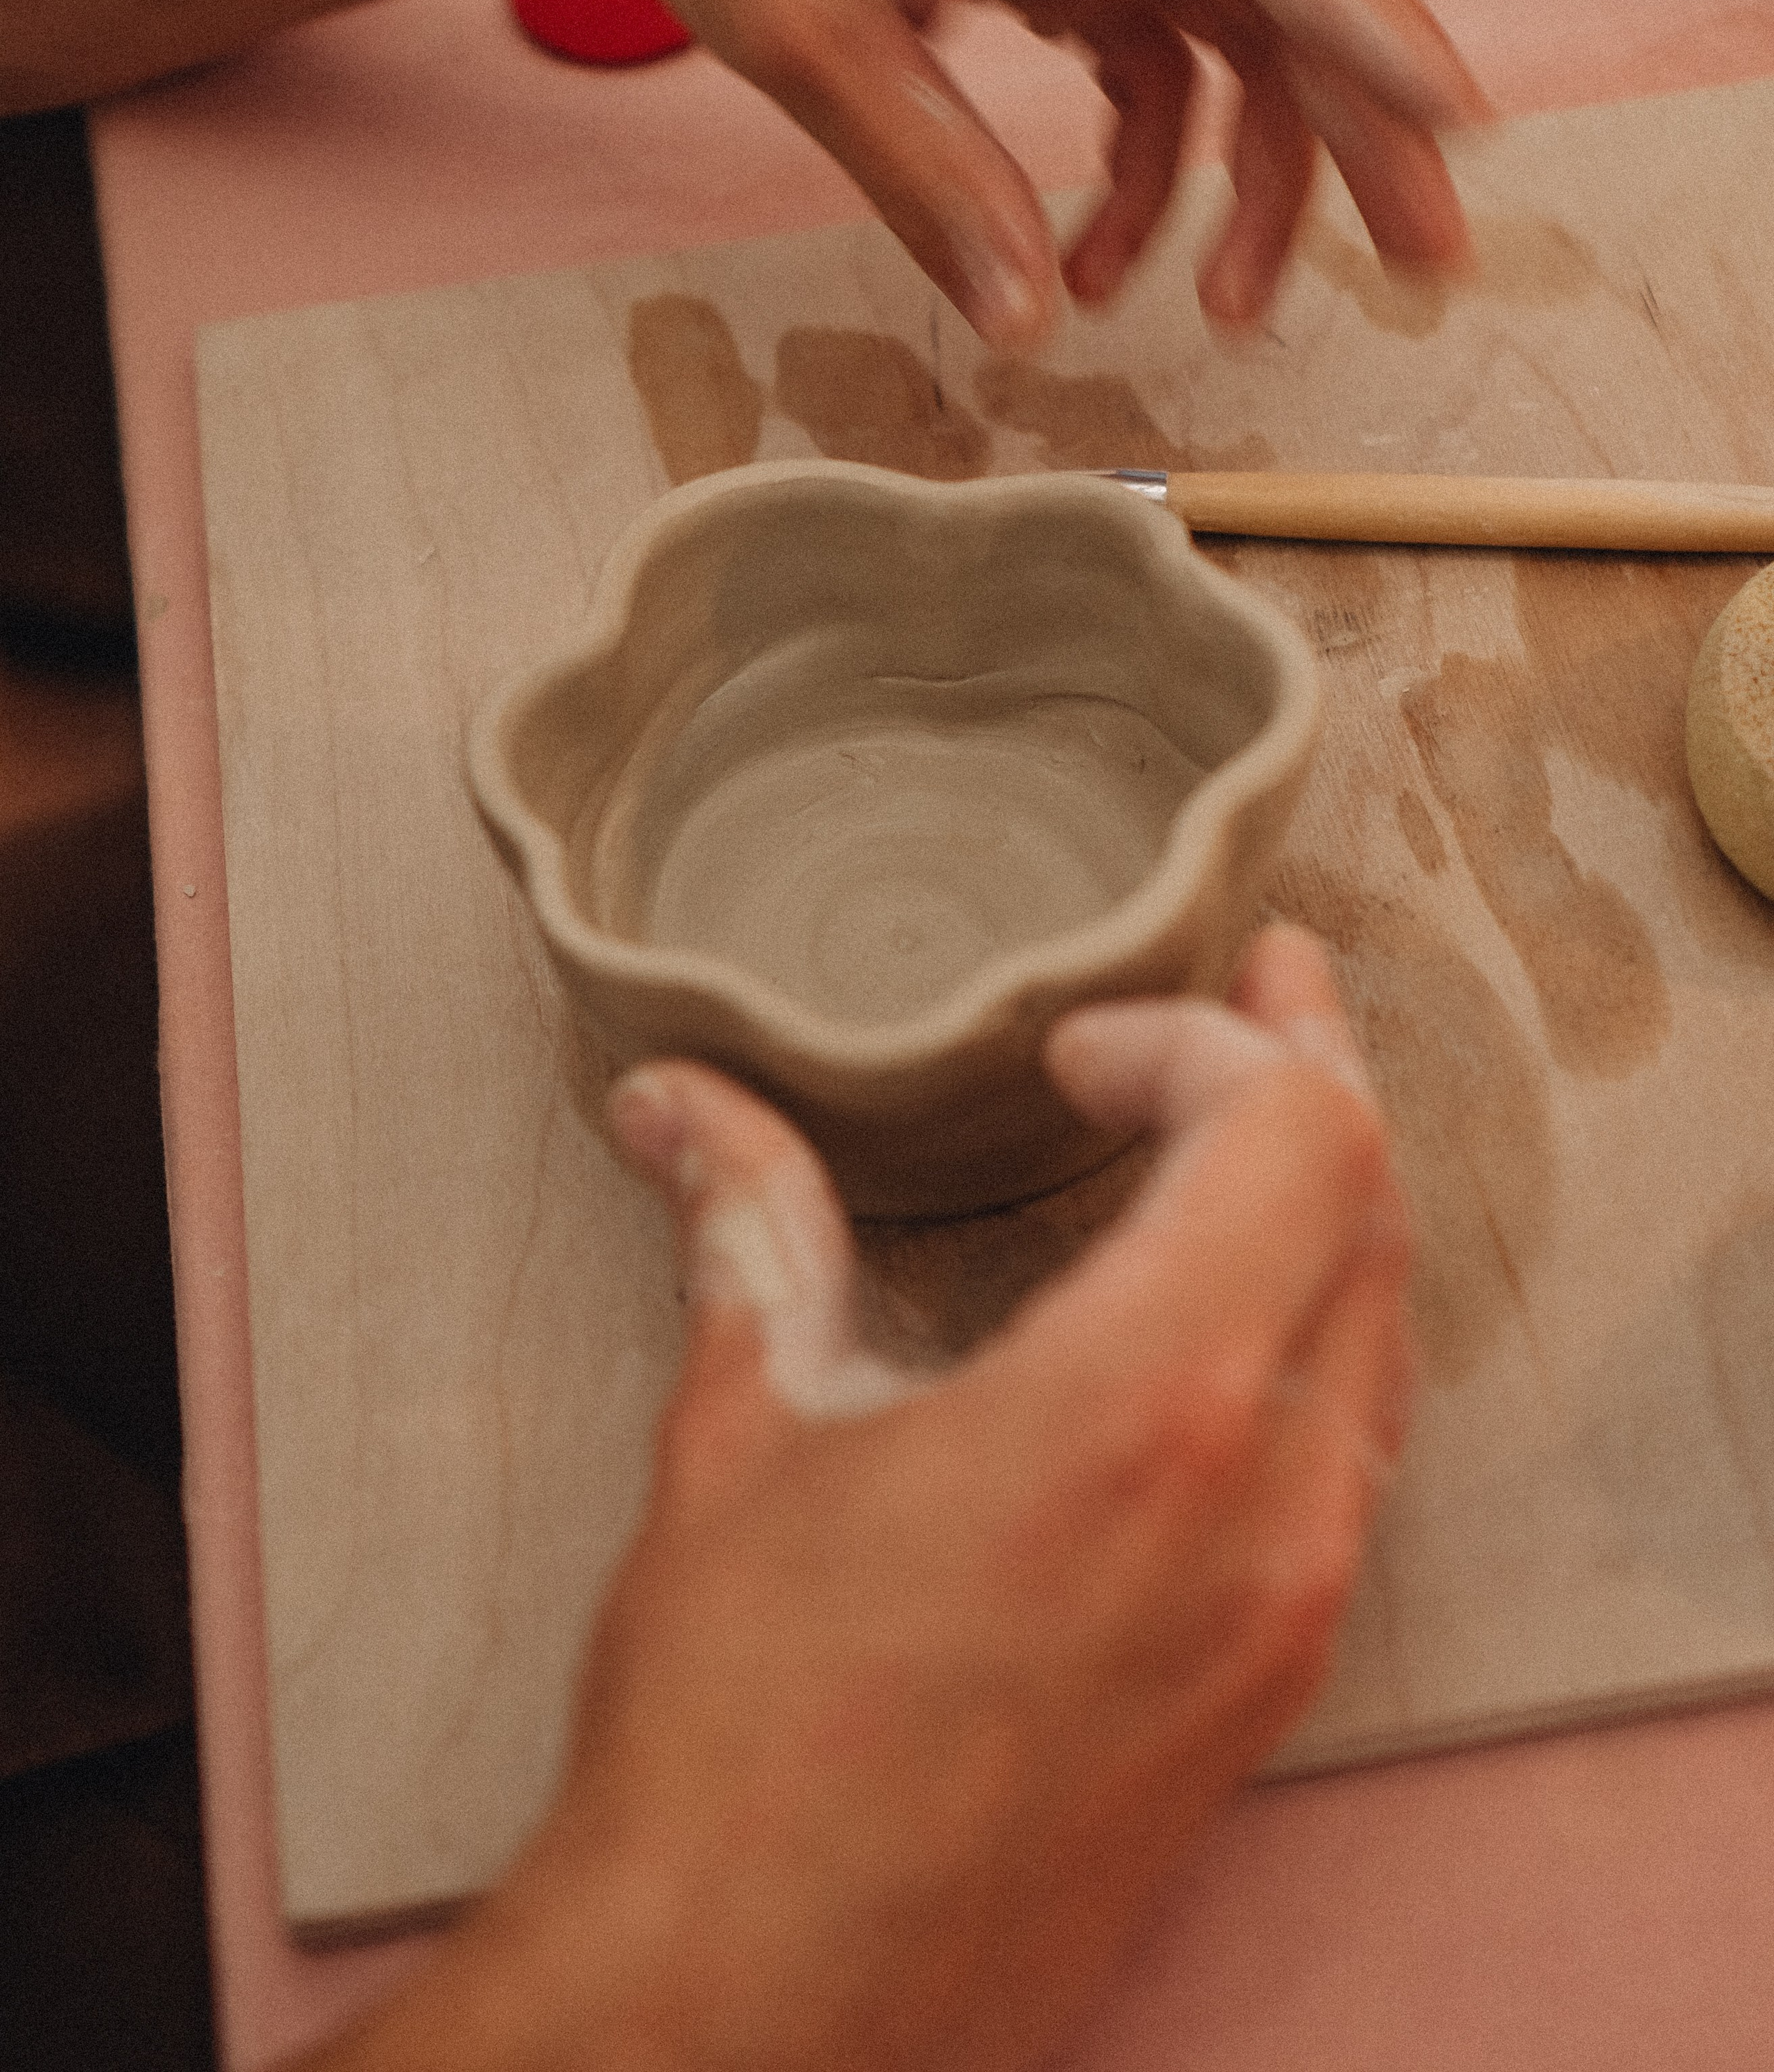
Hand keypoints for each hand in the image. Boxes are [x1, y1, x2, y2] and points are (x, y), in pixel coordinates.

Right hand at [333, 928, 1409, 2071]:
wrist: (761, 2001)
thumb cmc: (739, 1736)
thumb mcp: (743, 1439)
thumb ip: (748, 1229)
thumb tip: (680, 1106)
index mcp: (1139, 1413)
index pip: (1292, 1138)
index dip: (1207, 1047)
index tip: (1084, 1054)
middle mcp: (1258, 1510)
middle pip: (1369, 1218)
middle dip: (1314, 1079)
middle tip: (1263, 994)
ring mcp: (1283, 1613)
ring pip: (1377, 1342)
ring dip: (1328, 1215)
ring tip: (1259, 1134)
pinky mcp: (1264, 1691)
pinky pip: (1348, 1464)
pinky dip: (1313, 1343)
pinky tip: (1231, 1327)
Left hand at [519, 0, 1485, 344]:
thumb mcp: (801, 34)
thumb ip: (921, 176)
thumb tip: (1025, 327)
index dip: (1364, 25)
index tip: (1455, 117)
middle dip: (1363, 134)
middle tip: (1425, 271)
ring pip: (1241, 29)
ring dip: (1247, 175)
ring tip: (1225, 311)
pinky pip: (1165, 46)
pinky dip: (1154, 152)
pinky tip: (1103, 251)